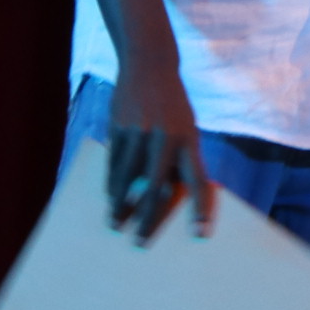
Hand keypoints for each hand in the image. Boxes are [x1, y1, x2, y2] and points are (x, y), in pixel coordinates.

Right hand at [105, 60, 212, 242]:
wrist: (151, 66)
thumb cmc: (173, 107)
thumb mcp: (186, 128)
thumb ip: (179, 158)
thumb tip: (169, 193)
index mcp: (190, 140)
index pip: (198, 180)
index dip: (200, 208)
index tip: (199, 233)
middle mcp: (167, 138)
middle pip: (155, 188)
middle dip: (147, 219)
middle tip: (139, 242)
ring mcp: (141, 133)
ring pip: (127, 179)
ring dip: (120, 204)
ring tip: (115, 223)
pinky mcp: (119, 128)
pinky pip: (113, 163)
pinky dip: (111, 182)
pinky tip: (109, 196)